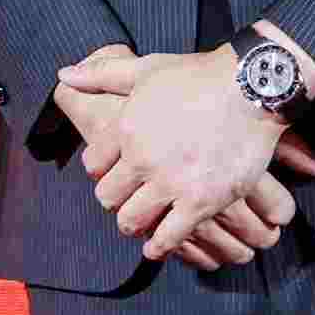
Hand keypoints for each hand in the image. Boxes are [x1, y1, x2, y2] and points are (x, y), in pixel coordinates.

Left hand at [63, 46, 314, 260]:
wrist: (250, 88)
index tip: (112, 171)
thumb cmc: (199, 75)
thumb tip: (64, 74)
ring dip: (132, 224)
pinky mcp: (200, 203)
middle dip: (114, 198)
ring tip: (140, 222)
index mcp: (126, 128)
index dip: (101, 169)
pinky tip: (157, 246)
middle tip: (126, 198)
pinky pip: (168, 238)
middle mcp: (142, 159)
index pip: (93, 164)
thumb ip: (102, 75)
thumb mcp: (145, 68)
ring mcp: (171, 184)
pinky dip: (158, 246)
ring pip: (131, 221)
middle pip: (107, 196)